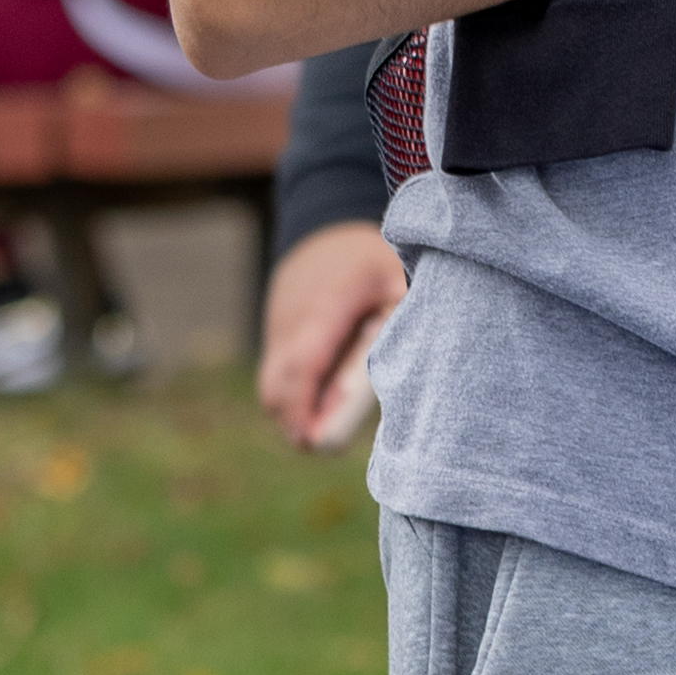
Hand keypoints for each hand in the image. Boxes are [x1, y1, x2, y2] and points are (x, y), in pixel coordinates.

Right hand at [258, 221, 405, 448]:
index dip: (304, 407)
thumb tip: (403, 374)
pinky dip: (294, 395)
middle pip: (276, 384)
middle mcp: (292, 319)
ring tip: (327, 424)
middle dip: (294, 421)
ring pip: (272, 384)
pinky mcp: (275, 337)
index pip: (303, 364)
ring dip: (294, 412)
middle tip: (324, 443)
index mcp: (326, 304)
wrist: (327, 231)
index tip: (315, 442)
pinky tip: (322, 402)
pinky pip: (276, 375)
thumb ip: (400, 321)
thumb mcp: (400, 278)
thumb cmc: (373, 260)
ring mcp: (277, 328)